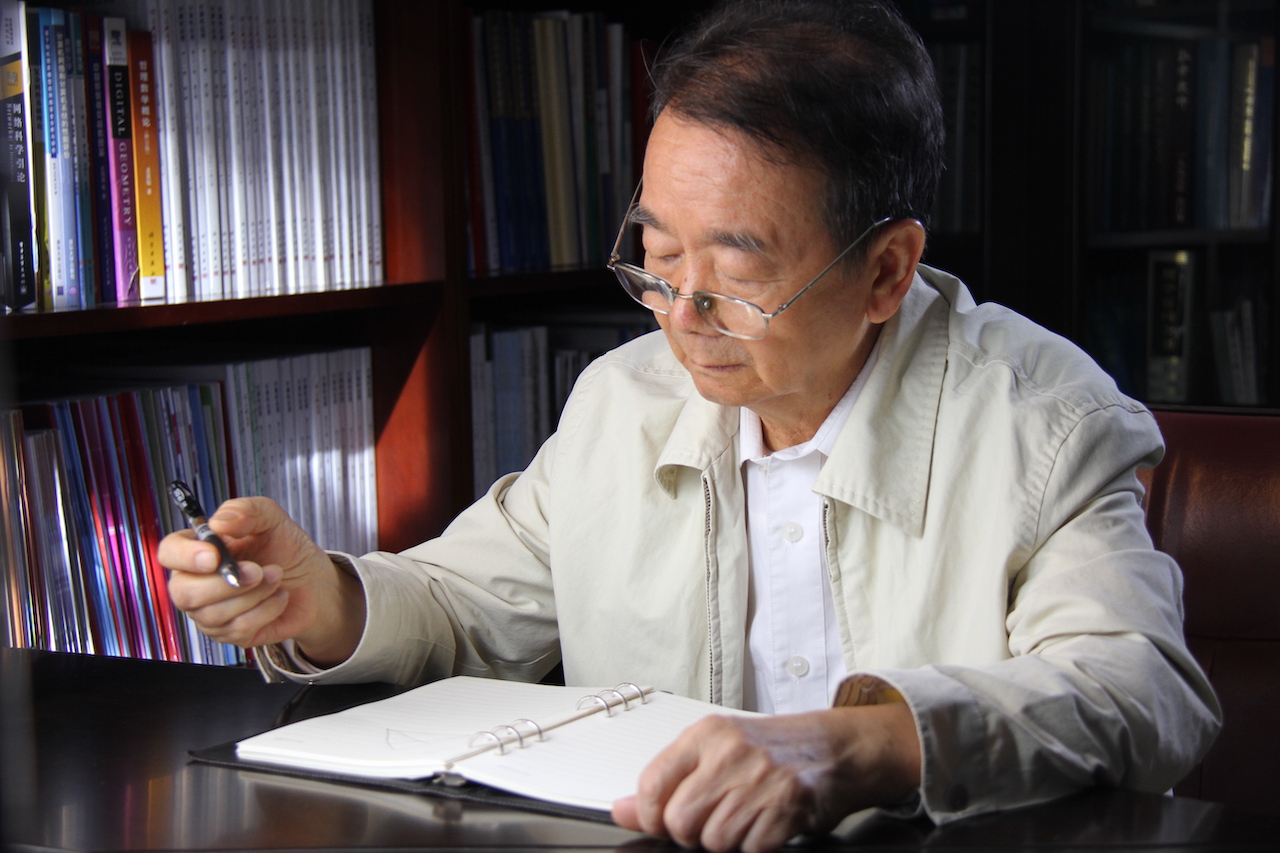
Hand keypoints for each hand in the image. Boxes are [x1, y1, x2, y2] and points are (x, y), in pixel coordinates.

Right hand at [158, 497, 364, 663]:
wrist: (313, 581)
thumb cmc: (285, 548)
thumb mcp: (272, 519)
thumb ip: (246, 511)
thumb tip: (220, 521)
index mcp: (199, 548)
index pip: (169, 552)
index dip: (185, 556)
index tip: (214, 556)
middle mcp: (196, 582)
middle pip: (184, 592)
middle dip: (226, 583)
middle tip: (259, 569)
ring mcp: (210, 612)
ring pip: (213, 613)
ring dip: (254, 594)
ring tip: (276, 577)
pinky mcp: (230, 633)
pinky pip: (239, 628)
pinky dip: (267, 609)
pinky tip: (278, 596)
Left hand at [612, 703, 920, 852]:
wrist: (833, 748)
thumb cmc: (771, 749)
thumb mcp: (714, 752)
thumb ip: (667, 780)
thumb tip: (621, 809)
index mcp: (706, 734)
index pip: (653, 783)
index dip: (651, 815)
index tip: (661, 822)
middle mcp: (730, 753)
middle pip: (680, 820)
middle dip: (691, 834)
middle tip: (710, 822)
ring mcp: (760, 779)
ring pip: (714, 841)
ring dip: (727, 841)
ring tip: (744, 819)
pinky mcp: (787, 805)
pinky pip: (751, 848)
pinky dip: (756, 845)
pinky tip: (764, 825)